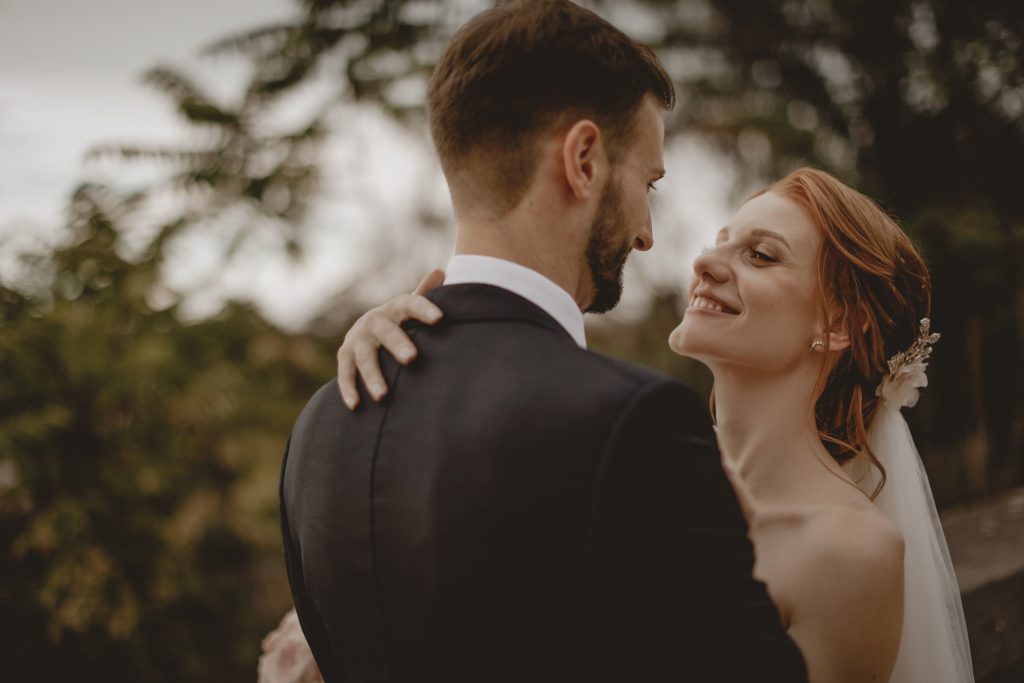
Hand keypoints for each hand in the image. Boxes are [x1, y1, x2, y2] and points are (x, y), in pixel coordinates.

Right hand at [336, 269, 444, 409]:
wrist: (367, 328)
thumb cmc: (400, 322)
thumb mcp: (410, 309)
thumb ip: (424, 295)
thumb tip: (441, 272)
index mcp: (395, 309)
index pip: (410, 303)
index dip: (424, 309)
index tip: (440, 318)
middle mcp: (374, 321)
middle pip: (386, 331)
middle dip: (398, 344)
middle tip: (412, 358)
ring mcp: (357, 339)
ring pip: (364, 357)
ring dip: (373, 375)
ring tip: (384, 395)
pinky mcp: (344, 357)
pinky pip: (345, 374)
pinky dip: (349, 389)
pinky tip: (356, 406)